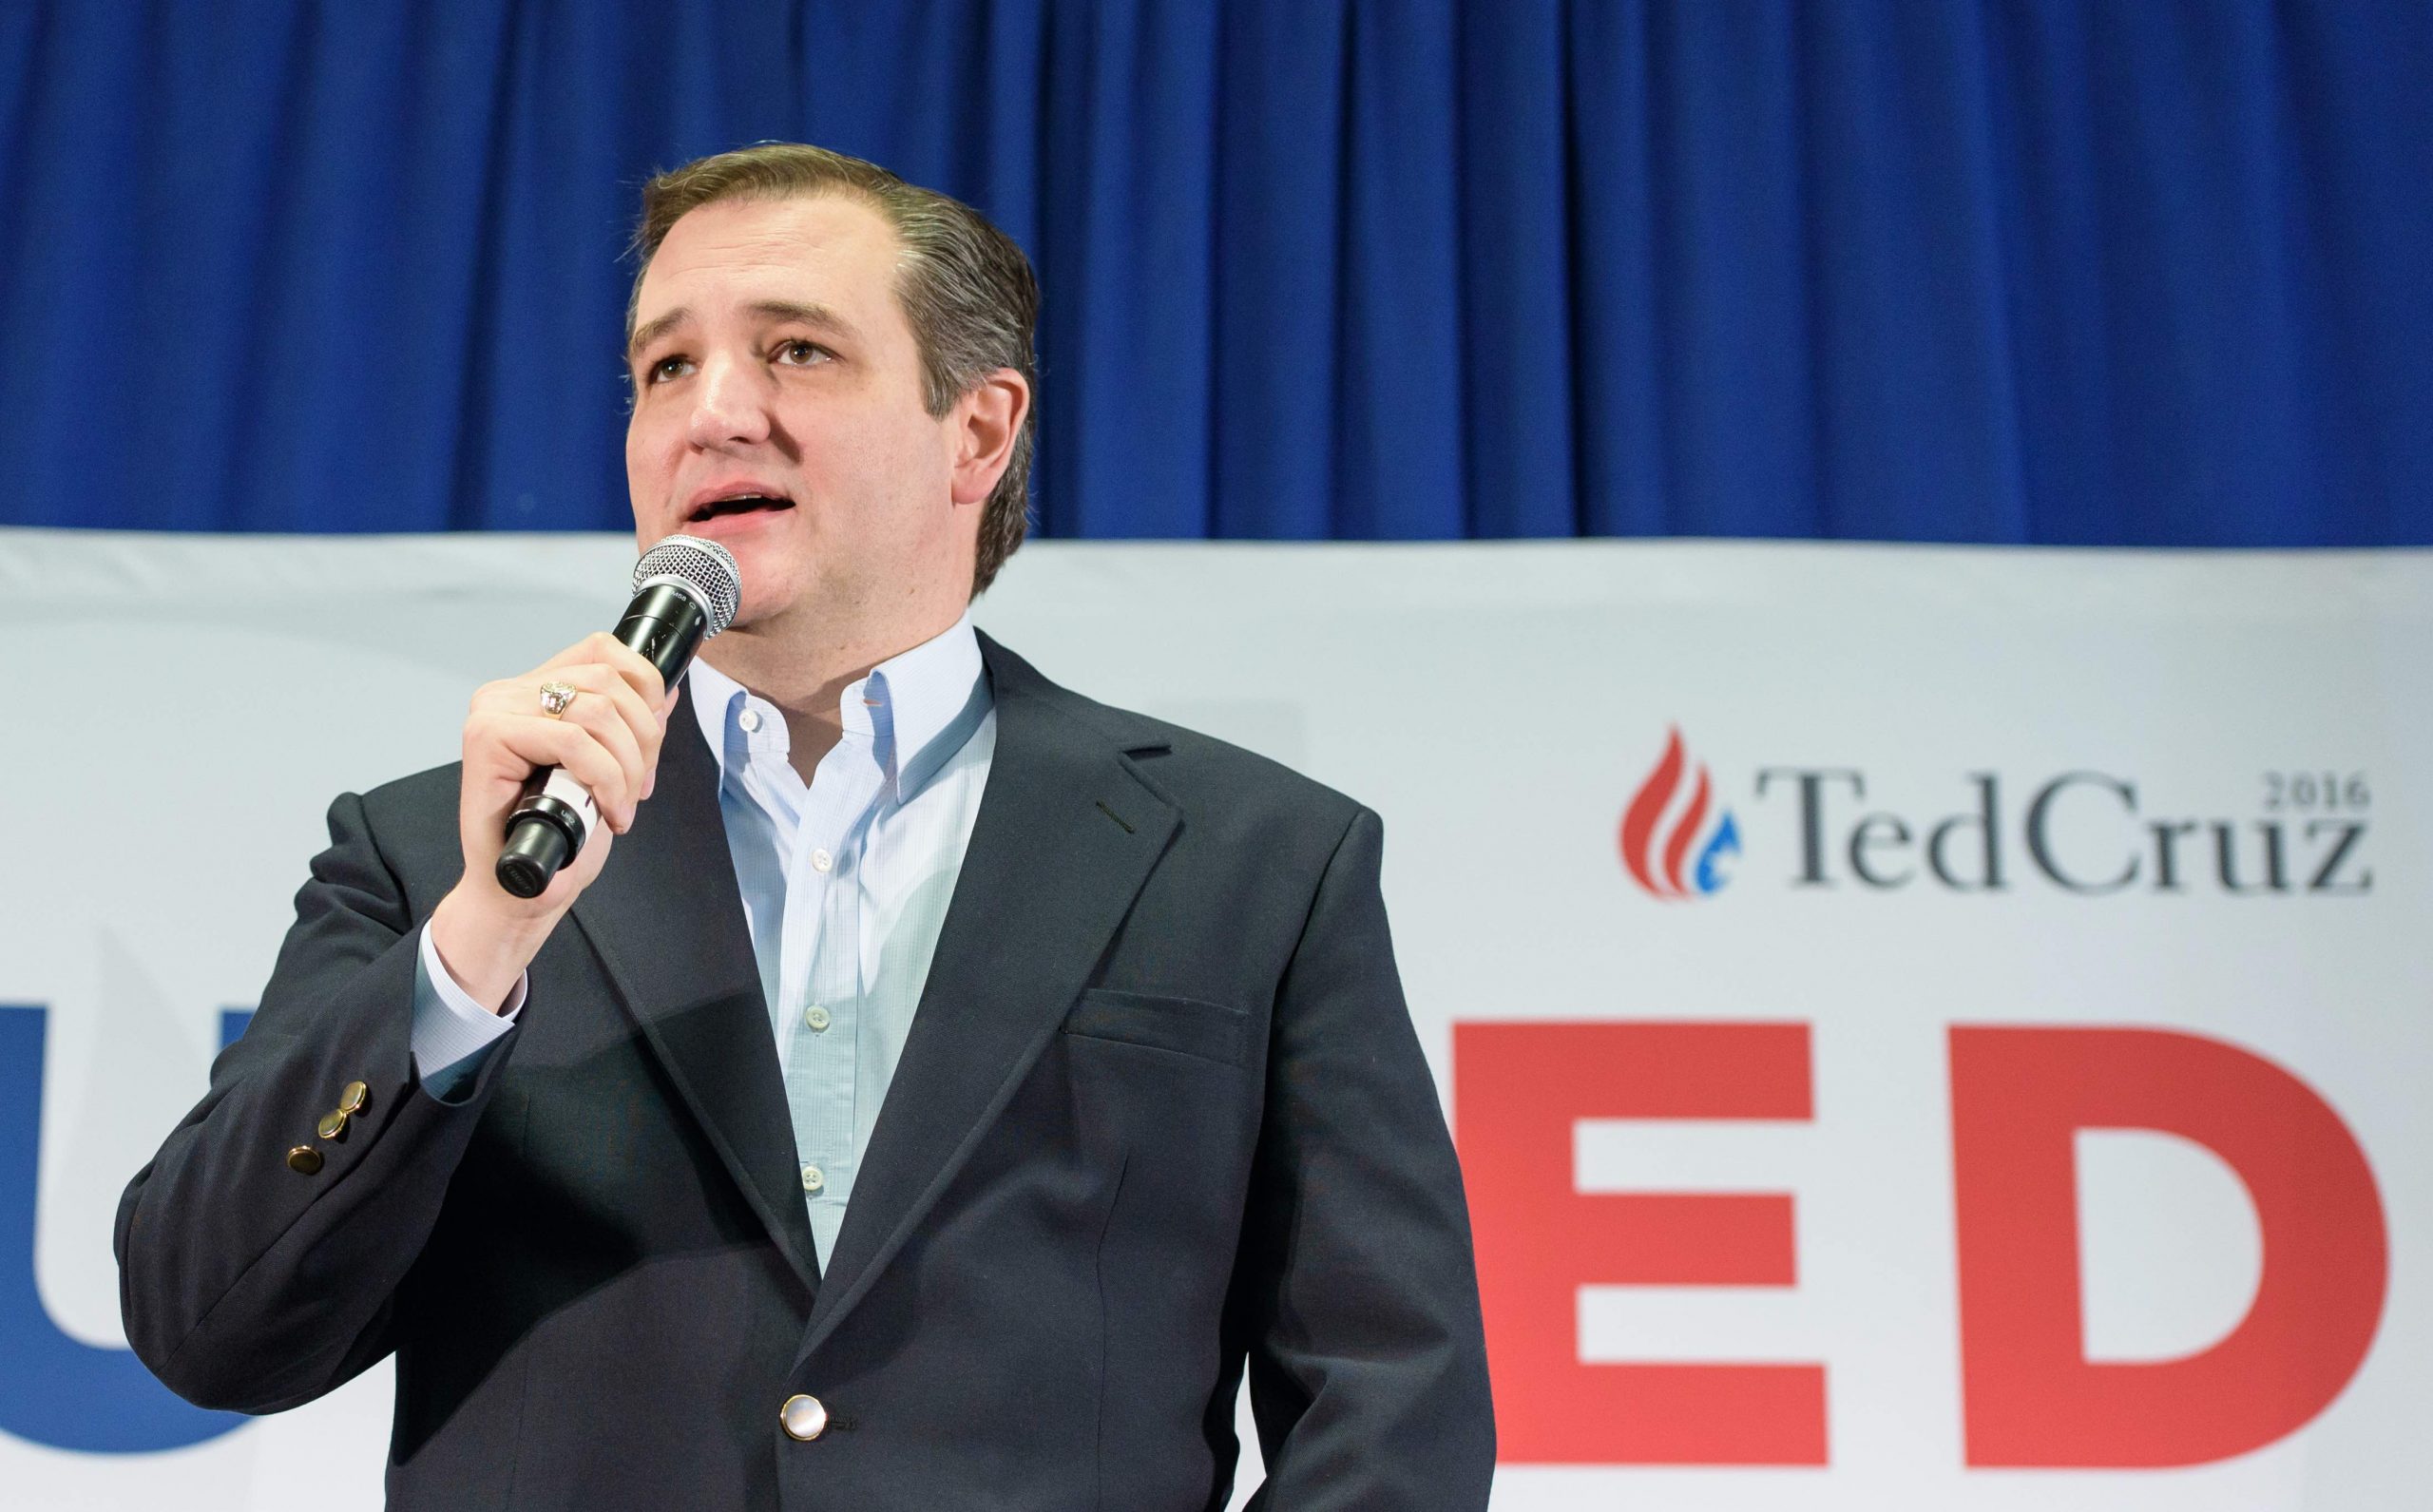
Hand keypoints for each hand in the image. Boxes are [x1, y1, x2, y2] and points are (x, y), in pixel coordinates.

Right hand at [429, 633, 677, 1009]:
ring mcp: (494, 711)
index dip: (646, 688)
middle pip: (609, 682)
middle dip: (644, 740)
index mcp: (534, 688)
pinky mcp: (487, 737)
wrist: (520, 887)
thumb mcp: (608, 770)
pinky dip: (605, 779)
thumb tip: (667, 692)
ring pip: (596, 711)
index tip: (652, 744)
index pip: (603, 650)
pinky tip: (607, 811)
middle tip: (641, 788)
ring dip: (627, 766)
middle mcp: (509, 691)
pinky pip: (572, 741)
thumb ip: (628, 727)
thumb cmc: (556, 834)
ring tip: (622, 805)